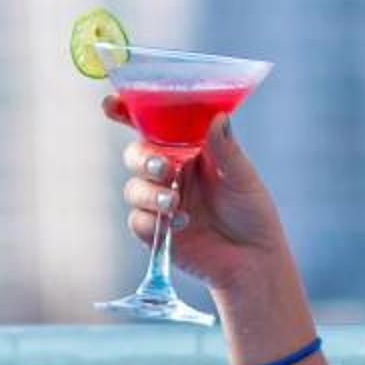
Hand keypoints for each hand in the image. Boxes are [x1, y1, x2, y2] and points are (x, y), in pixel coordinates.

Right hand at [111, 91, 293, 290]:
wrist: (253, 260)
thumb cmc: (252, 212)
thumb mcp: (242, 176)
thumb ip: (226, 149)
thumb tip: (217, 117)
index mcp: (187, 150)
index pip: (153, 125)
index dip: (127, 112)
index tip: (111, 105)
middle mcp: (170, 173)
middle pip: (136, 155)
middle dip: (142, 159)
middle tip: (164, 168)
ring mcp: (160, 202)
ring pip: (133, 188)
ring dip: (149, 193)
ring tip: (174, 203)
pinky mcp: (155, 232)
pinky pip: (137, 220)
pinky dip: (151, 221)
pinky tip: (177, 225)